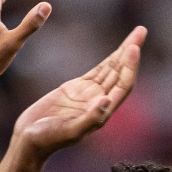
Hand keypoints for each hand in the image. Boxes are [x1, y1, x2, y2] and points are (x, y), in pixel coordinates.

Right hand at [11, 25, 146, 160]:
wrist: (30, 141)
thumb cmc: (48, 139)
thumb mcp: (69, 131)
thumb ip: (89, 119)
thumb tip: (106, 101)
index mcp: (103, 112)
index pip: (122, 85)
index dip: (130, 67)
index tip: (134, 47)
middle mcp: (100, 102)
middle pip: (121, 73)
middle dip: (131, 52)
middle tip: (141, 30)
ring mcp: (88, 95)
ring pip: (111, 69)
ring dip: (123, 52)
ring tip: (136, 33)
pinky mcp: (76, 90)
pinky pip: (97, 72)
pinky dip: (108, 60)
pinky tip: (118, 51)